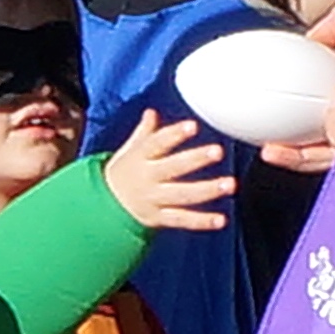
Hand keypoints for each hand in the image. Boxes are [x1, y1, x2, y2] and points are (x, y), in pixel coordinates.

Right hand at [102, 110, 234, 233]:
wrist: (105, 206)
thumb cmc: (124, 172)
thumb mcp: (130, 150)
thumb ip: (145, 132)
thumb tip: (151, 112)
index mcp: (141, 157)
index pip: (158, 142)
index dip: (175, 134)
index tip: (193, 126)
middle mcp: (148, 177)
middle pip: (174, 167)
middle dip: (196, 159)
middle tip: (218, 151)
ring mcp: (154, 199)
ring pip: (182, 194)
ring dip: (207, 190)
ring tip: (230, 184)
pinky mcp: (158, 218)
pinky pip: (182, 219)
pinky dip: (201, 221)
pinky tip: (221, 219)